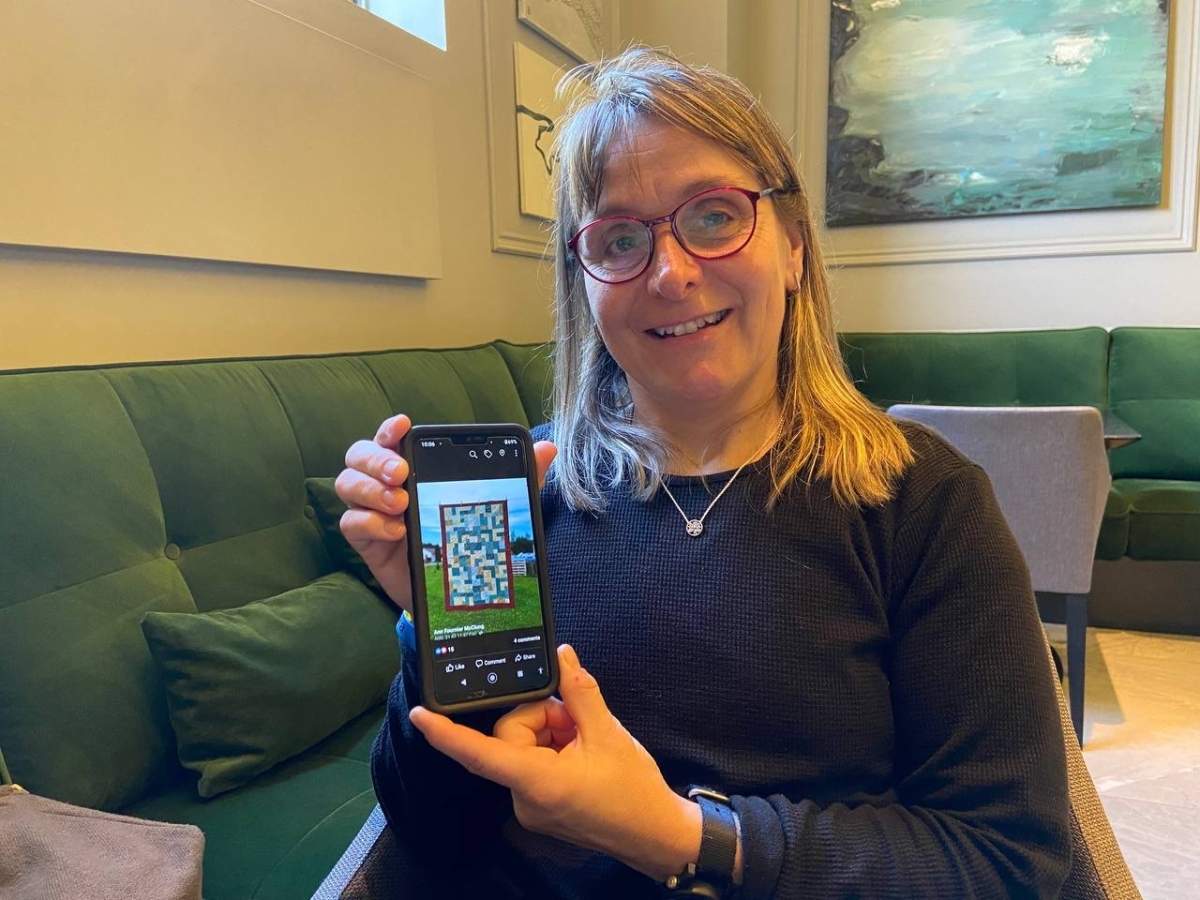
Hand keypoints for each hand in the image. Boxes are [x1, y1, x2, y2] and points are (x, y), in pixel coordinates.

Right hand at [337, 414, 556, 612]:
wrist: (456, 585)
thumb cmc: (469, 533)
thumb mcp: (498, 505)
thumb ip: (518, 476)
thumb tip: (547, 448)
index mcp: (413, 464)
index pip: (392, 437)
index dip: (391, 428)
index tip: (404, 425)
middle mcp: (385, 482)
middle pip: (359, 454)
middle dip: (376, 459)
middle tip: (401, 473)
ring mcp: (372, 510)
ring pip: (347, 484)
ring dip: (370, 488)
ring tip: (399, 503)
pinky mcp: (366, 541)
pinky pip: (351, 524)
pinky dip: (370, 523)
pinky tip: (398, 531)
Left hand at [409, 644, 702, 880]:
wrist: (655, 834)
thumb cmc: (633, 790)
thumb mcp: (608, 733)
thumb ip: (579, 692)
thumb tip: (562, 656)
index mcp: (537, 781)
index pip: (479, 753)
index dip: (445, 734)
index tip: (419, 715)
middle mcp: (526, 798)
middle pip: (511, 736)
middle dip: (543, 717)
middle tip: (579, 720)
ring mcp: (531, 806)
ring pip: (523, 747)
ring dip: (552, 732)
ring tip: (587, 740)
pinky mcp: (540, 807)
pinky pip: (533, 763)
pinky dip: (554, 748)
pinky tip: (583, 752)